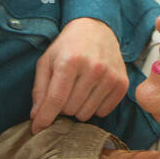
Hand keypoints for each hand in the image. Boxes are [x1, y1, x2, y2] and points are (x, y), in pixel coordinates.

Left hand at [31, 17, 127, 133]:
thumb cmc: (69, 46)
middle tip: (64, 92)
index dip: (44, 118)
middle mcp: (93, 68)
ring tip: (78, 90)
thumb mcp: (47, 61)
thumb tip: (37, 117)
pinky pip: (103, 112)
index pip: (56, 100)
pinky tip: (92, 91)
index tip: (37, 129)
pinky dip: (94, 106)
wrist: (96, 29)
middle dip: (62, 107)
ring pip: (86, 114)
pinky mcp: (122, 83)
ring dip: (78, 108)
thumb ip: (40, 90)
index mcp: (70, 61)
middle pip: (70, 110)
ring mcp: (110, 76)